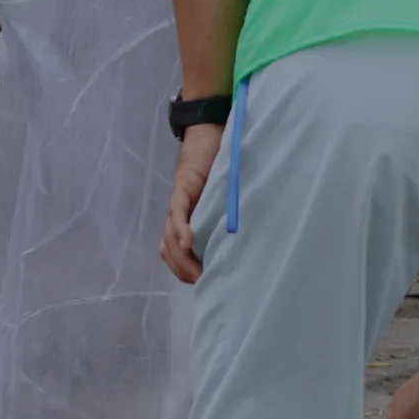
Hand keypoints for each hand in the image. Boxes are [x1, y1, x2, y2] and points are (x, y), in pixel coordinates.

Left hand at [160, 122, 222, 282]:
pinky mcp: (183, 186)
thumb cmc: (222, 168)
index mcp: (188, 219)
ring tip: (198, 271)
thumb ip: (227, 219)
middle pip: (169, 250)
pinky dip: (182, 229)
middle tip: (203, 282)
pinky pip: (178, 212)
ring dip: (182, 257)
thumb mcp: (226, 200)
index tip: (203, 284)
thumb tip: (249, 246)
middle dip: (183, 270)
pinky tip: (188, 243)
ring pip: (171, 236)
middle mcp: (179, 213)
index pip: (175, 252)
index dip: (184, 270)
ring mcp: (179, 201)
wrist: (211, 135)